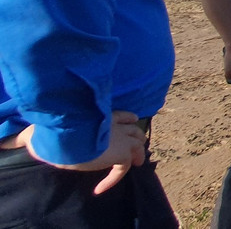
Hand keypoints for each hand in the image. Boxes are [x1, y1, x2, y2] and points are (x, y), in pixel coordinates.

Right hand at [18, 110, 145, 194]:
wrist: (63, 137)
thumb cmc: (53, 130)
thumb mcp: (54, 128)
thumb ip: (51, 130)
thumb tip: (20, 139)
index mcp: (100, 115)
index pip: (121, 114)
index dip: (128, 119)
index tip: (131, 121)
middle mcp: (114, 124)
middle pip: (135, 130)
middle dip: (136, 138)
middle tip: (134, 148)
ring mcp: (121, 138)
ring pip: (137, 147)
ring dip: (136, 156)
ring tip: (134, 165)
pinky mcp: (121, 154)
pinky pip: (124, 168)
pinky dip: (114, 179)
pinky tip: (100, 188)